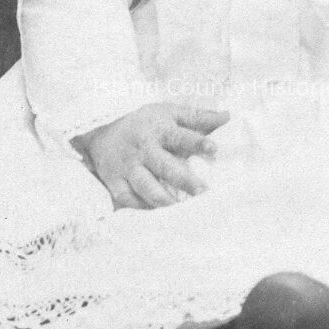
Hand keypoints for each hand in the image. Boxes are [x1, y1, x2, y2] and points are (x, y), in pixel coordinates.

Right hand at [76, 101, 228, 208]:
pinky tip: (159, 215)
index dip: (197, 142)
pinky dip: (143, 208)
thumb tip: (228, 116)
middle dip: (184, 180)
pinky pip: (129, 199)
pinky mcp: (115, 182)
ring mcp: (128, 167)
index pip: (180, 136)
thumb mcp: (169, 113)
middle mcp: (143, 149)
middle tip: (203, 192)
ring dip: (164, 200)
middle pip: (164, 166)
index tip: (214, 148)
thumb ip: (198, 117)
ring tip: (181, 211)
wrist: (101, 131)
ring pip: (146, 187)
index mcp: (159, 130)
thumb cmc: (144, 123)